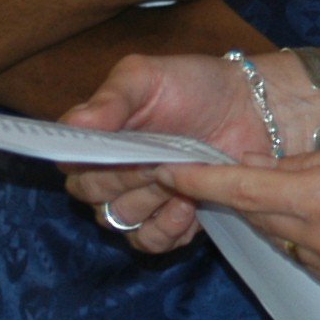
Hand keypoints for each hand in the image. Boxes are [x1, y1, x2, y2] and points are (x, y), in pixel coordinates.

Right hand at [62, 50, 278, 252]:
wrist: (249, 109)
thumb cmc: (194, 85)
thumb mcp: (147, 77)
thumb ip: (111, 99)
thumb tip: (74, 125)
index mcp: (100, 134)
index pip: (69, 161)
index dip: (89, 161)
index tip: (118, 150)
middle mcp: (112, 171)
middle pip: (93, 195)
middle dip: (126, 178)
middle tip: (159, 158)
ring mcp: (140, 200)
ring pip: (120, 221)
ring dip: (149, 202)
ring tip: (180, 178)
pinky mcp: (170, 223)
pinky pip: (150, 242)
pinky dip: (167, 228)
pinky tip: (189, 205)